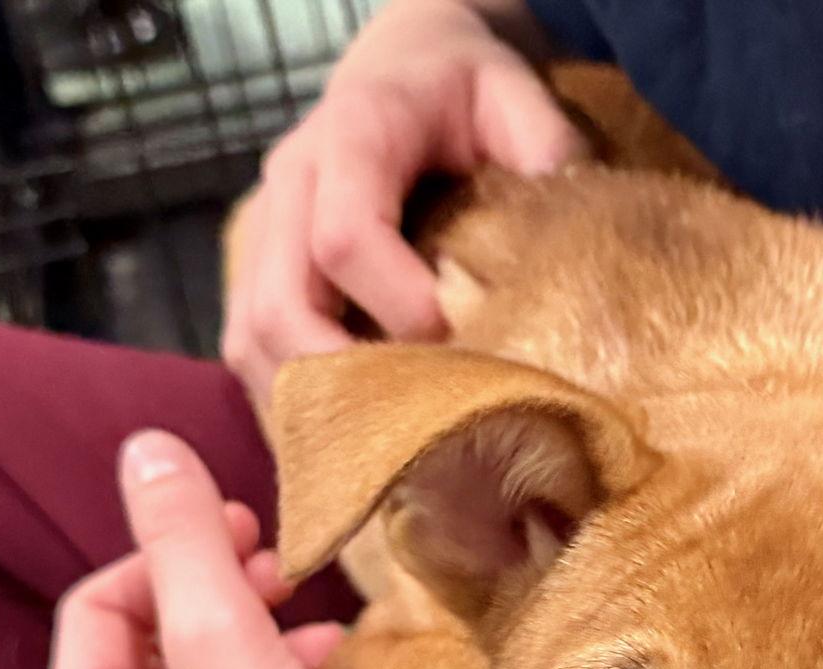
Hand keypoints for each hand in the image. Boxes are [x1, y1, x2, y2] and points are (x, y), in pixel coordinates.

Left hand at [47, 430, 404, 668]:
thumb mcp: (224, 638)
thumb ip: (183, 538)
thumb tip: (145, 448)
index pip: (97, 603)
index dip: (165, 551)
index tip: (242, 530)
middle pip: (153, 637)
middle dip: (218, 589)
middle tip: (280, 568)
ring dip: (258, 630)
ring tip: (315, 626)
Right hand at [223, 0, 584, 406]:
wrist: (402, 67)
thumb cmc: (462, 89)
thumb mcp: (512, 89)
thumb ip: (544, 140)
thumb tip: (572, 223)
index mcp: (354, 136)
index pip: (345, 236)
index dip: (396, 303)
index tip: (457, 341)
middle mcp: (292, 183)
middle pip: (279, 304)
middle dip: (341, 376)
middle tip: (413, 424)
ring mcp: (265, 230)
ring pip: (252, 336)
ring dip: (310, 400)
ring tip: (376, 448)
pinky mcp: (258, 269)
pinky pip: (250, 347)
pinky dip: (294, 400)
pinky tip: (347, 437)